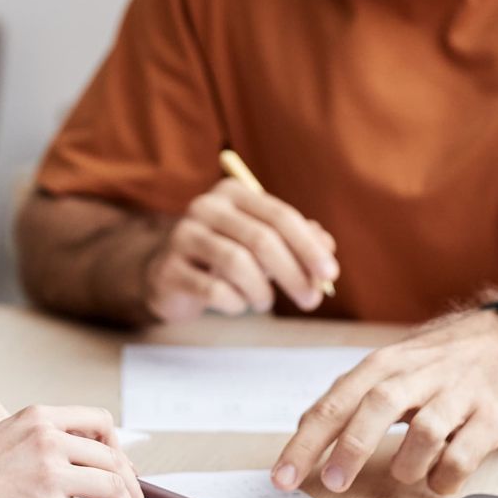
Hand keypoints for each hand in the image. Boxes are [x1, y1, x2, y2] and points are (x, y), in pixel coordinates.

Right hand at [0, 405, 156, 497]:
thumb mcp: (2, 442)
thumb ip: (38, 444)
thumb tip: (76, 467)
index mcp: (36, 418)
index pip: (98, 422)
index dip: (117, 447)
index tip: (121, 467)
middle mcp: (47, 440)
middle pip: (112, 457)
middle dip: (131, 483)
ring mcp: (50, 476)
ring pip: (115, 488)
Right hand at [143, 177, 338, 321]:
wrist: (167, 274)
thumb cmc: (223, 256)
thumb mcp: (260, 243)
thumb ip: (295, 240)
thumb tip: (327, 246)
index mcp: (232, 193)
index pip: (279, 215)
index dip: (308, 246)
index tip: (330, 275)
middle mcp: (205, 207)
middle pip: (260, 239)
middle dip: (293, 273)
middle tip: (312, 301)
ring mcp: (182, 236)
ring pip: (237, 264)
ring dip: (262, 291)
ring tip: (265, 302)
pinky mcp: (169, 270)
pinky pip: (213, 290)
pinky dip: (235, 303)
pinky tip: (237, 304)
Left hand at [271, 310, 497, 496]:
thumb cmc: (431, 365)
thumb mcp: (386, 369)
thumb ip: (347, 399)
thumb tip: (303, 432)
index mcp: (383, 364)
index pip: (336, 402)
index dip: (307, 442)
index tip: (284, 477)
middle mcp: (419, 374)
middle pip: (378, 405)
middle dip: (352, 447)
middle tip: (333, 482)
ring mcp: (458, 394)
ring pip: (426, 431)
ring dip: (407, 464)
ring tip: (404, 473)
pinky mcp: (492, 416)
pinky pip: (465, 454)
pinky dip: (445, 477)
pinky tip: (438, 481)